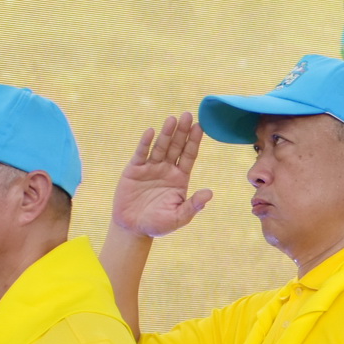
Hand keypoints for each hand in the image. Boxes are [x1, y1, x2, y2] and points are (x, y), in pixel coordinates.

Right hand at [111, 113, 209, 238]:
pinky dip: (145, 143)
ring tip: (172, 119)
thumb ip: (193, 205)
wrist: (133, 228)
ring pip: (160, 147)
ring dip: (166, 133)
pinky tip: (151, 132)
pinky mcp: (134, 170)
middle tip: (188, 115)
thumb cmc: (159, 224)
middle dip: (182, 131)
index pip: (189, 155)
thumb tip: (210, 193)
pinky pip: (141, 154)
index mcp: (180, 178)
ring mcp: (150, 168)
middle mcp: (167, 170)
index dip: (194, 141)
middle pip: (176, 147)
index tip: (200, 126)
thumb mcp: (179, 217)